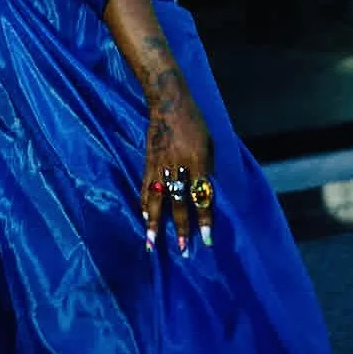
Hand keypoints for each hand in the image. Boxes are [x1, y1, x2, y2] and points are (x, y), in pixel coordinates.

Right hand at [141, 68, 213, 255]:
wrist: (168, 104)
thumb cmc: (195, 122)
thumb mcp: (209, 144)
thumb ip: (206, 169)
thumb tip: (203, 192)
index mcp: (198, 161)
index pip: (203, 196)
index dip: (205, 219)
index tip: (206, 239)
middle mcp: (179, 166)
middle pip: (180, 202)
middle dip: (181, 227)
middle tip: (182, 249)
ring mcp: (160, 166)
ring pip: (158, 199)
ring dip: (155, 223)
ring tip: (152, 242)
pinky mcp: (148, 163)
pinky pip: (146, 188)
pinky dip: (145, 205)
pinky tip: (144, 218)